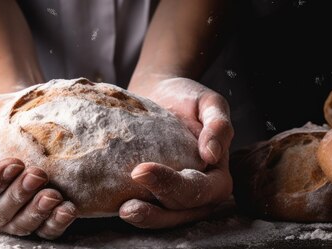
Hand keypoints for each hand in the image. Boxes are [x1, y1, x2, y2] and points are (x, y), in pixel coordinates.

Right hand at [0, 95, 76, 238]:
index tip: (14, 163)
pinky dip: (57, 222)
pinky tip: (67, 208)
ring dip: (38, 212)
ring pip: (24, 226)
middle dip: (19, 196)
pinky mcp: (42, 222)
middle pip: (0, 215)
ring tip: (53, 194)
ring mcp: (17, 220)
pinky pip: (48, 231)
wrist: (23, 117)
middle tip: (37, 174)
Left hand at [122, 77, 233, 227]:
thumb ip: (218, 124)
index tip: (142, 170)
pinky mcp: (153, 195)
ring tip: (122, 212)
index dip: (174, 186)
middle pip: (181, 211)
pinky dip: (134, 212)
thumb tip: (213, 154)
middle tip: (127, 206)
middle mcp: (199, 193)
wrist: (159, 93)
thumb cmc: (187, 98)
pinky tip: (113, 206)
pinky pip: (147, 209)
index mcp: (217, 177)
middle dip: (156, 212)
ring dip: (145, 219)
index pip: (200, 190)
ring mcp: (175, 197)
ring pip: (164, 218)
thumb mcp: (209, 103)